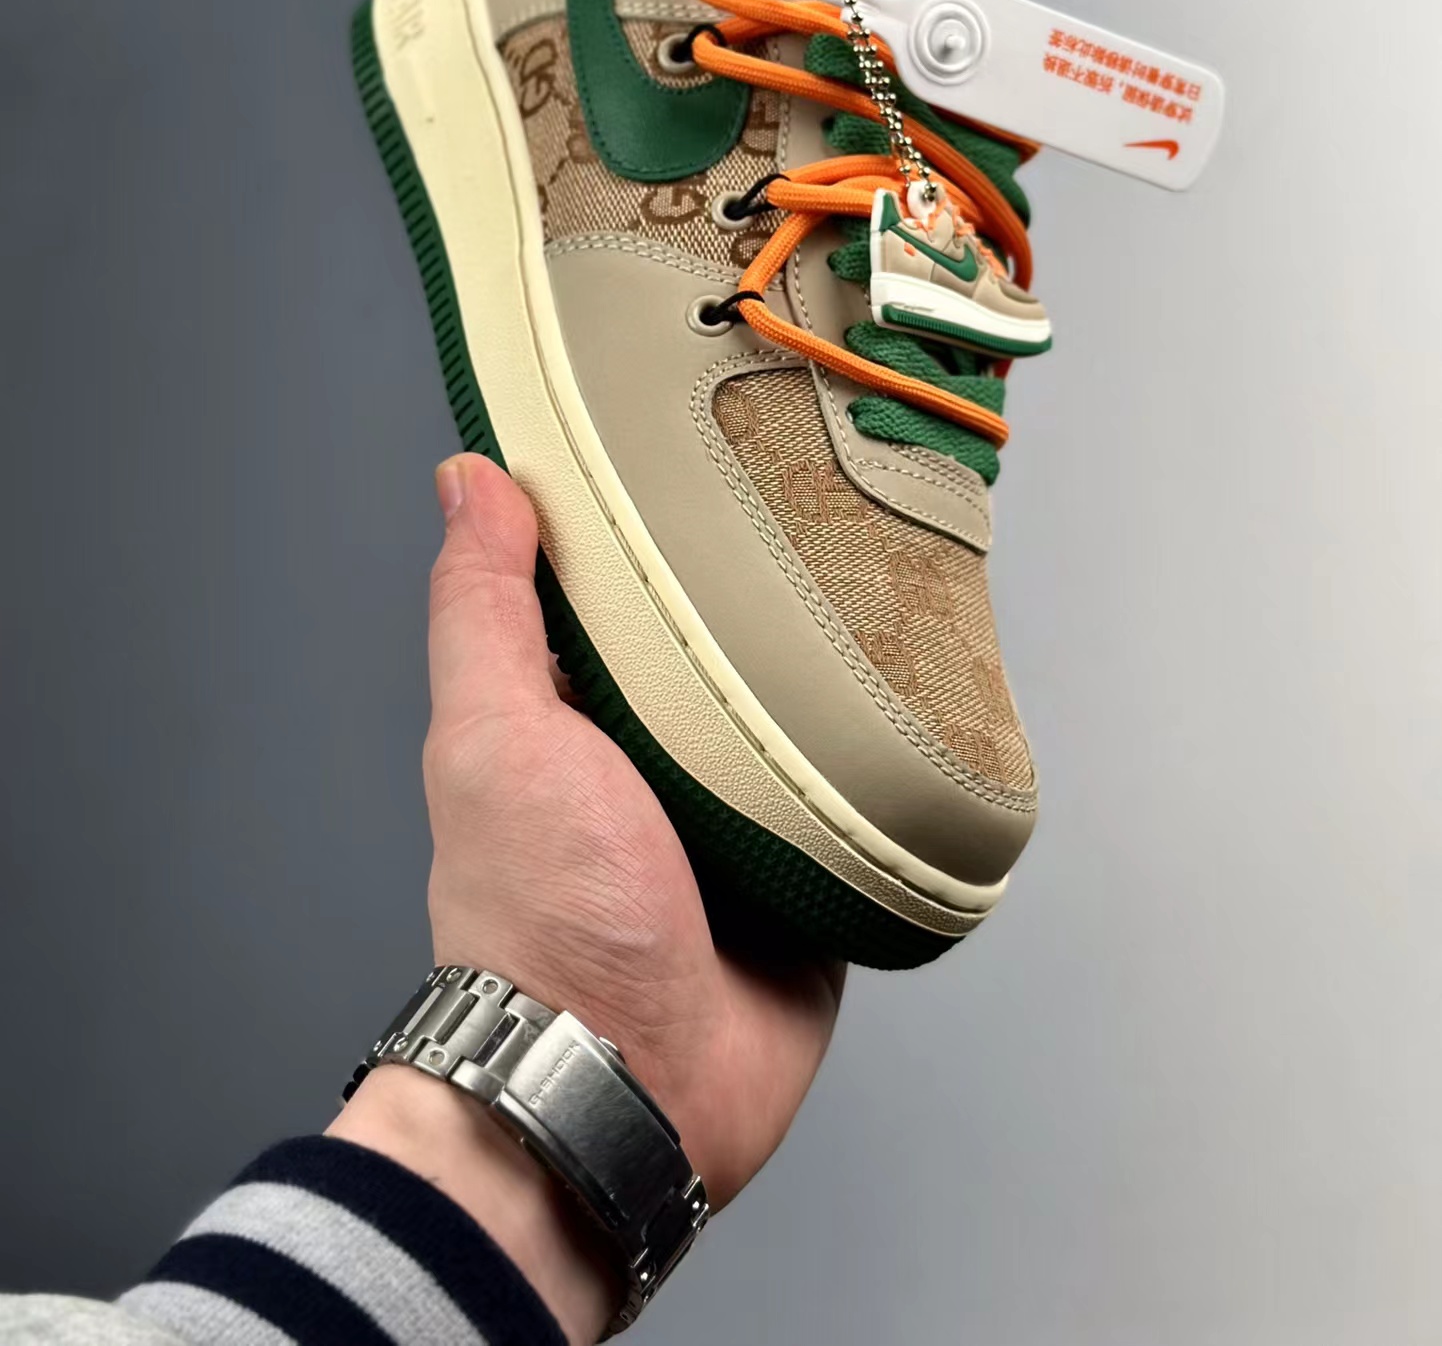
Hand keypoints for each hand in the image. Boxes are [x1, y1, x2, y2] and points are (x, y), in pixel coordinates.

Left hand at [331, 455, 842, 1342]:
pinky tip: (928, 697)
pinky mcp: (814, 872)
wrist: (628, 1086)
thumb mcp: (496, 733)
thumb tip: (468, 478)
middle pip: (724, 646)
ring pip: (802, 715)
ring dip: (841, 673)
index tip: (705, 438)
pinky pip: (861, 797)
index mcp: (576, 715)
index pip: (617, 588)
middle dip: (772, 589)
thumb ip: (483, 610)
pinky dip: (888, 759)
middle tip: (835, 499)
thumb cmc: (542, 915)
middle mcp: (657, 759)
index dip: (652, 517)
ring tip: (901, 578)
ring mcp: (741, 818)